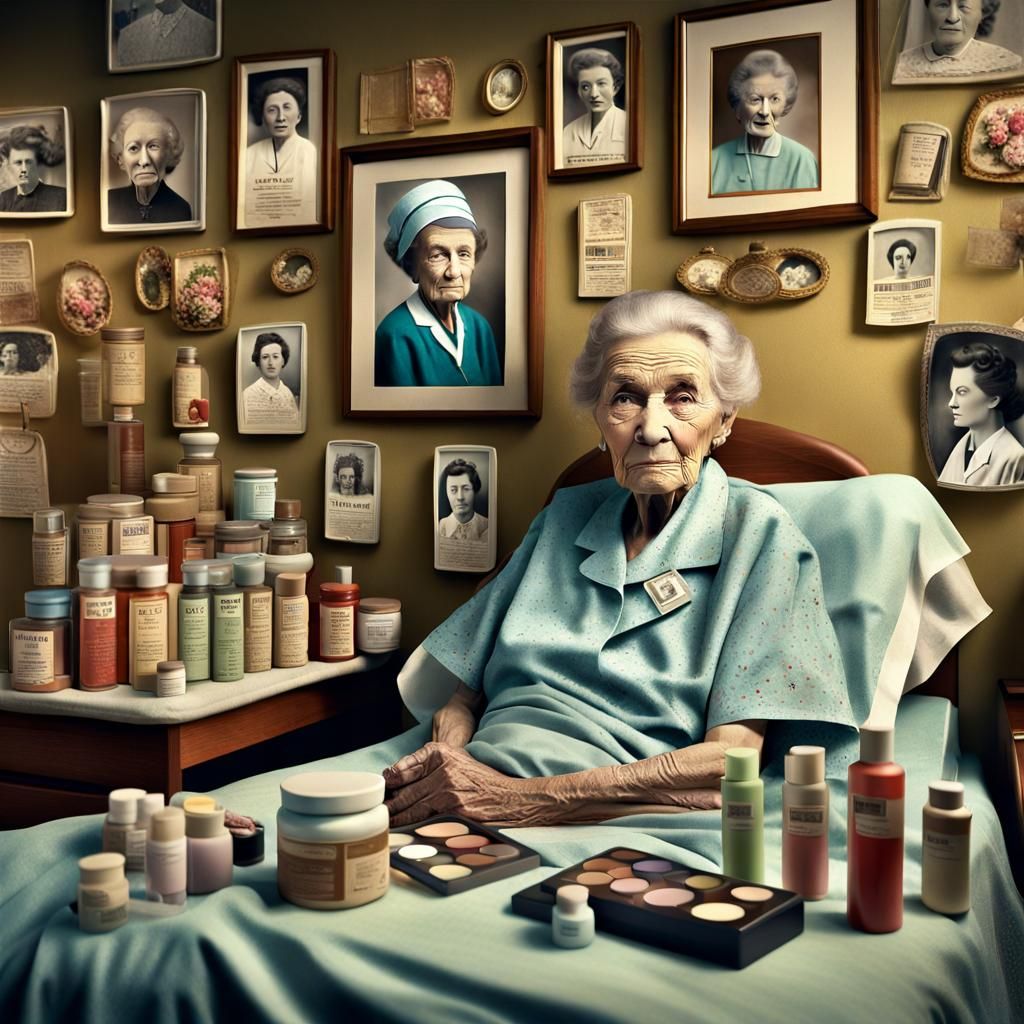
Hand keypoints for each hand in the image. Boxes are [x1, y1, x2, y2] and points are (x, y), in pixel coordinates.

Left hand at [383, 742, 545, 826]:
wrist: (509, 797)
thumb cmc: (481, 780)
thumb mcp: (455, 760)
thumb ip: (427, 765)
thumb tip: (395, 777)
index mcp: (439, 754)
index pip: (401, 770)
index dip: (388, 784)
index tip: (381, 793)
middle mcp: (441, 770)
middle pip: (403, 792)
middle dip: (388, 806)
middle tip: (377, 814)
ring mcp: (446, 792)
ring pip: (410, 810)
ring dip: (396, 820)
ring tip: (385, 827)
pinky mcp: (452, 812)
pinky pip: (424, 823)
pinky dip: (412, 829)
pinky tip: (404, 833)